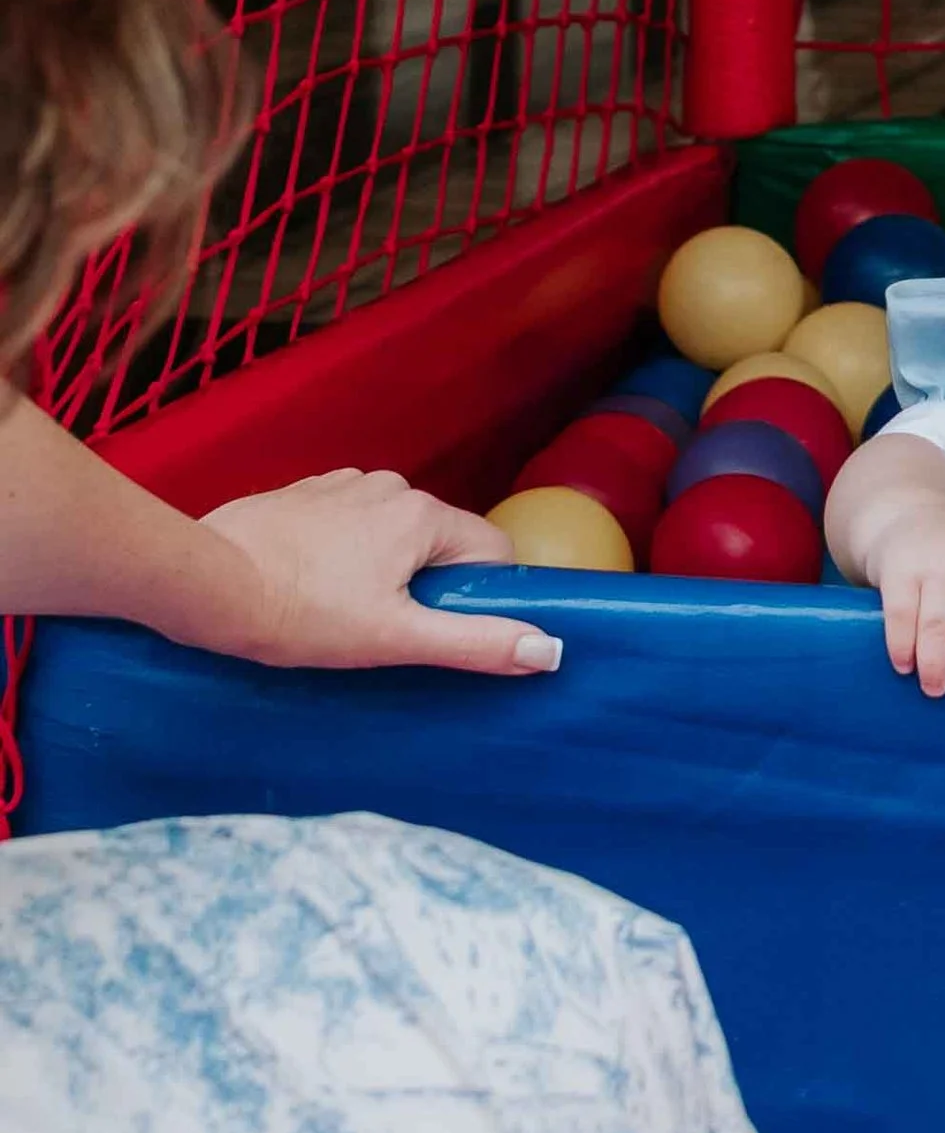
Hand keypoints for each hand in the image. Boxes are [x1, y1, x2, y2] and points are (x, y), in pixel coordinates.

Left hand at [201, 472, 565, 677]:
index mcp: (423, 515)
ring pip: (393, 532)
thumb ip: (473, 641)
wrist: (208, 583)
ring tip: (337, 610)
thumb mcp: (394, 638)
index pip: (490, 551)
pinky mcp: (305, 492)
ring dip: (382, 567)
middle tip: (380, 629)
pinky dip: (344, 551)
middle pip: (440, 542)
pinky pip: (350, 522)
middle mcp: (391, 485)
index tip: (435, 630)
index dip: (476, 597)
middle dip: (424, 585)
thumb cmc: (302, 614)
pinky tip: (309, 583)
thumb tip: (548, 648)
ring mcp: (344, 483)